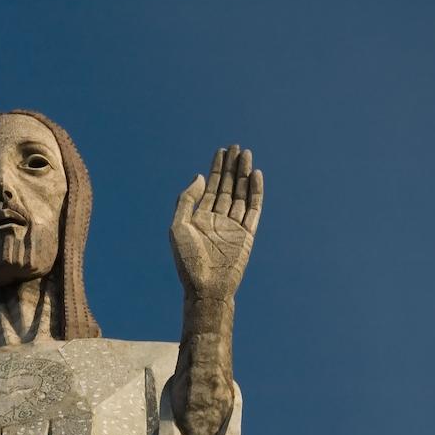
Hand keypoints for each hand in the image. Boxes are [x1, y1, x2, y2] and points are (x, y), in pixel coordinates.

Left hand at [170, 145, 262, 300]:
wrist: (205, 287)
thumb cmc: (187, 261)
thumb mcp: (178, 226)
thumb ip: (187, 200)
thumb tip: (199, 176)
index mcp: (200, 218)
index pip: (210, 187)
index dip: (216, 169)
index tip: (221, 151)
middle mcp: (217, 219)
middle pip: (227, 187)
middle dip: (232, 167)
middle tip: (237, 147)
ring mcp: (233, 226)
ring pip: (240, 194)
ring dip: (244, 174)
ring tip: (246, 154)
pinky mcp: (247, 234)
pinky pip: (253, 209)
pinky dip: (255, 192)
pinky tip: (255, 175)